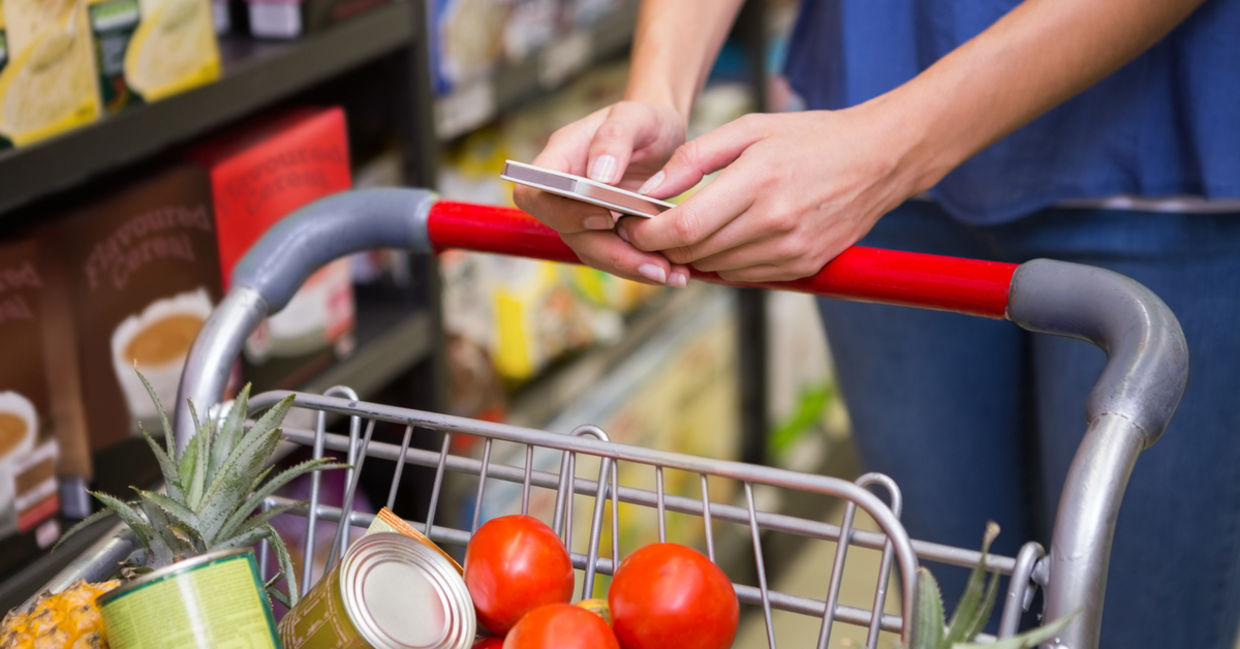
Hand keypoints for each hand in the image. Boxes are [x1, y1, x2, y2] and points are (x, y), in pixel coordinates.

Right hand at [512, 101, 692, 285]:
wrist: (662, 136)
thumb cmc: (645, 121)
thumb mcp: (637, 116)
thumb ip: (615, 136)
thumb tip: (599, 175)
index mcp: (560, 158)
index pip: (534, 193)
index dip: (562, 212)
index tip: (606, 217)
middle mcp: (564, 192)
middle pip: (567, 234)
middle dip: (611, 253)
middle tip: (655, 266)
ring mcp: (581, 216)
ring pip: (593, 253)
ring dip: (630, 267)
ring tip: (672, 274)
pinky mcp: (605, 234)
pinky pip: (614, 257)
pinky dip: (641, 266)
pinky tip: (674, 271)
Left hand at [616, 104, 935, 281]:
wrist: (879, 160)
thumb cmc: (810, 137)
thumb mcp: (749, 130)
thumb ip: (694, 158)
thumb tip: (650, 189)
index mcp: (758, 180)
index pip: (686, 226)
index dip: (649, 235)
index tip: (631, 229)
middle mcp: (775, 221)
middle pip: (697, 252)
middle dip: (663, 247)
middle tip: (647, 232)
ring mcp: (792, 249)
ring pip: (717, 270)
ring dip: (691, 258)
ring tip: (683, 236)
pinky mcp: (803, 267)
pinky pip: (745, 278)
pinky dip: (723, 266)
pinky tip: (721, 244)